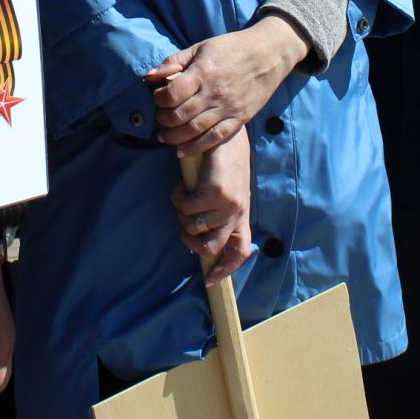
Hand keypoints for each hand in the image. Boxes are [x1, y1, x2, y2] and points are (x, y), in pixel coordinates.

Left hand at [149, 16, 307, 154]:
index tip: (157, 98)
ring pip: (194, 130)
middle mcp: (214, 92)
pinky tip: (182, 151)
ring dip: (174, 137)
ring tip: (166, 137)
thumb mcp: (201, 47)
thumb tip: (150, 76)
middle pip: (180, 115)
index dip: (158, 99)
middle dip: (164, 121)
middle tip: (160, 120)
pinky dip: (196, 147)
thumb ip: (174, 61)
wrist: (269, 54)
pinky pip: (215, 138)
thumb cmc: (232, 48)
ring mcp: (228, 107)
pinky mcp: (240, 118)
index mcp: (203, 72)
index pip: (172, 94)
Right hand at [174, 130, 253, 283]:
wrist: (227, 137)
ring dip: (181, 212)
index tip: (209, 281)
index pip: (239, 252)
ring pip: (192, 225)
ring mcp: (226, 205)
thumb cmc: (225, 164)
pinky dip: (178, 196)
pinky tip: (183, 185)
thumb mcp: (229, 192)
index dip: (224, 269)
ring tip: (184, 195)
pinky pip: (184, 207)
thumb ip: (219, 212)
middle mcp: (236, 214)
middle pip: (209, 248)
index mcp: (242, 216)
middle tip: (183, 227)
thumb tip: (198, 232)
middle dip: (190, 242)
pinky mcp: (213, 193)